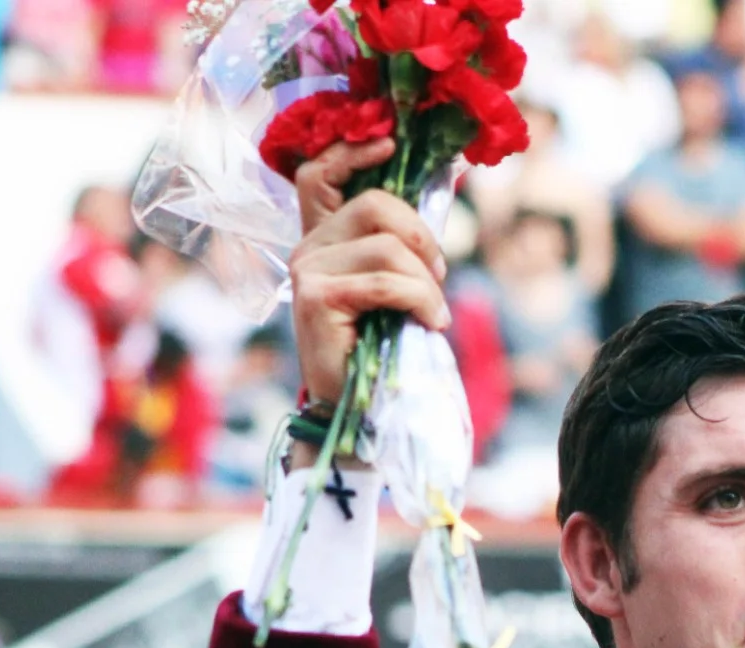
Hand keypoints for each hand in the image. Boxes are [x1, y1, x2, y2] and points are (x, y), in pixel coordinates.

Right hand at [289, 138, 451, 404]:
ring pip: (387, 246)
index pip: (319, 176)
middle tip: (437, 275)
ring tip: (433, 311)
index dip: (351, 152)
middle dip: (422, 237)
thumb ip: (396, 249)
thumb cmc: (377, 346)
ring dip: (426, 281)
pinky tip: (430, 323)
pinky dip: (420, 300)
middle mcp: (307, 248)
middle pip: (374, 205)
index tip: (388, 145)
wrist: (354, 404)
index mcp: (323, 239)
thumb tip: (433, 210)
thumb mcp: (389, 288)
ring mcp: (307, 270)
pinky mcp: (316, 297)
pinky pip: (386, 281)